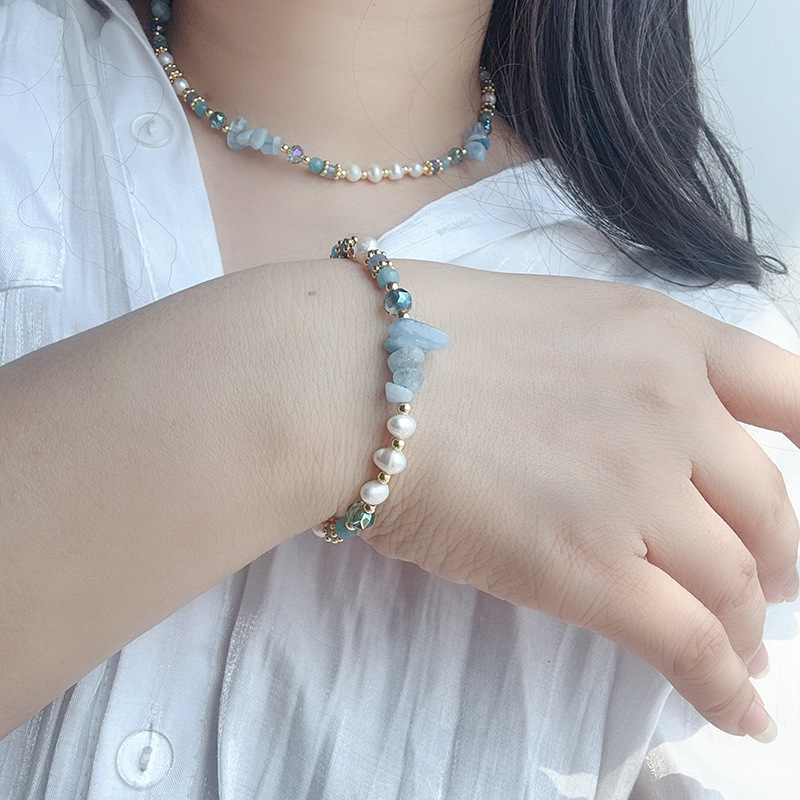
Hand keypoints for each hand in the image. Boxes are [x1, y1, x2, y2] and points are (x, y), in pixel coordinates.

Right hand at [364, 267, 799, 740]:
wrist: (345, 378)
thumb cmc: (420, 338)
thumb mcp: (550, 320)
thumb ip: (619, 368)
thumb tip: (645, 425)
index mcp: (664, 336)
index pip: (796, 397)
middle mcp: (673, 409)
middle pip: (772, 510)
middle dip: (774, 561)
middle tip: (755, 586)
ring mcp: (638, 491)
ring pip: (735, 584)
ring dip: (740, 628)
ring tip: (730, 649)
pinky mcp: (590, 570)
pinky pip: (689, 643)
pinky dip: (724, 686)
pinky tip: (737, 712)